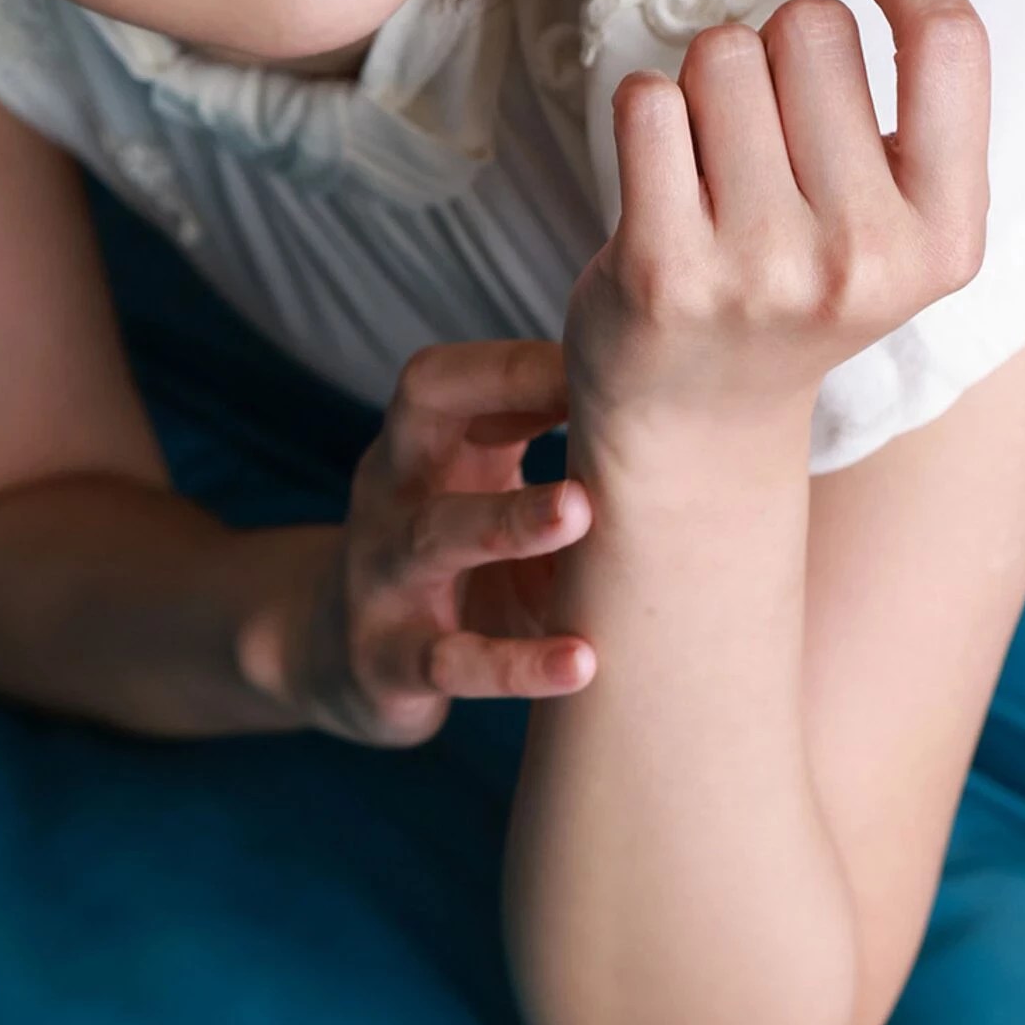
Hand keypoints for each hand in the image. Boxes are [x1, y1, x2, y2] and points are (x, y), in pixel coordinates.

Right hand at [275, 336, 593, 748]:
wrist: (340, 659)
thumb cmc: (454, 560)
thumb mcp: (485, 499)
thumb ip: (559, 468)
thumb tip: (685, 431)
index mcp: (418, 446)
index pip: (446, 376)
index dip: (518, 362)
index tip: (608, 360)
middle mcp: (390, 495)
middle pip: (422, 419)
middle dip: (510, 397)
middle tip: (596, 408)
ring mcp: (381, 576)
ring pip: (434, 537)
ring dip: (509, 519)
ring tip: (582, 514)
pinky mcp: (389, 660)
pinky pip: (452, 660)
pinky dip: (517, 664)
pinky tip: (582, 664)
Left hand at [562, 0, 991, 456]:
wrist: (694, 424)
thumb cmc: (787, 288)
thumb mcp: (892, 224)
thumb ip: (903, 112)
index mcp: (944, 236)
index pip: (953, 44)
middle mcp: (866, 256)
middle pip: (811, 30)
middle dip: (772, 50)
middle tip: (755, 138)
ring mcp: (763, 268)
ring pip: (721, 53)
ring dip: (701, 84)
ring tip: (706, 167)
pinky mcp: (663, 268)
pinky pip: (645, 99)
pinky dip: (643, 112)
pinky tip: (657, 178)